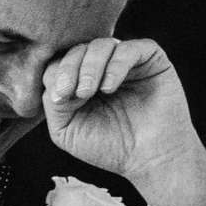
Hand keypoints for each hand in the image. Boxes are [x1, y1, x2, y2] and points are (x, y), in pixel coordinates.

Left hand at [42, 37, 205, 205]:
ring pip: (102, 45)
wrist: (151, 160)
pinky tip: (109, 87)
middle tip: (72, 93)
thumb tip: (53, 82)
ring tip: (88, 92)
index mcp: (83, 81)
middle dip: (70, 69)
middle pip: (79, 50)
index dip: (56, 74)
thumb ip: (53, 104)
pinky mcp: (152, 60)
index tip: (58, 99)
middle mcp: (105, 68)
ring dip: (89, 66)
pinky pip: (132, 48)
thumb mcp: (67, 130)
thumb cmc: (110, 148)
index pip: (62, 62)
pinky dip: (115, 64)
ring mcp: (129, 63)